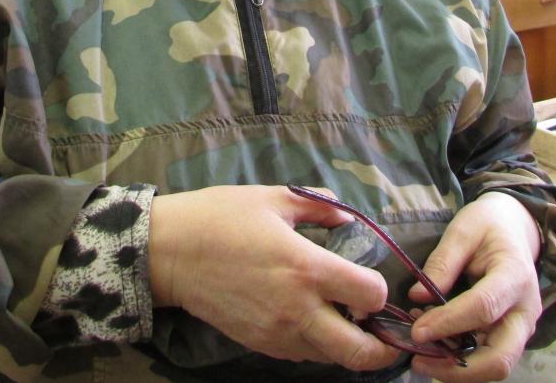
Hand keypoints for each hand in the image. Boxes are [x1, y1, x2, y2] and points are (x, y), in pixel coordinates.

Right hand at [148, 185, 400, 370]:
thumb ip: (319, 207)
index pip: (371, 296)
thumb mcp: (274, 198)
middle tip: (385, 331)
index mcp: (307, 268)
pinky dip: (317, 345)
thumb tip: (349, 219)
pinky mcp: (260, 344)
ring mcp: (278, 333)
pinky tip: (312, 320)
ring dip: (347, 345)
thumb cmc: (221, 217)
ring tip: (347, 322)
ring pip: (332, 359)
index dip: (380, 290)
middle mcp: (298, 309)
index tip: (371, 280)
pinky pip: (302, 355)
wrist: (170, 252)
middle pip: (360, 352)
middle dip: (382, 347)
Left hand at [407, 193, 541, 381]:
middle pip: (500, 357)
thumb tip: (418, 298)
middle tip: (419, 362)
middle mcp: (525, 310)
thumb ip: (442, 262)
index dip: (448, 323)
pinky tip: (436, 347)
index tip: (416, 331)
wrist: (515, 228)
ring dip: (458, 368)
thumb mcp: (463, 230)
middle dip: (458, 368)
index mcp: (515, 276)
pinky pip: (490, 357)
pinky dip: (462, 361)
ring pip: (496, 366)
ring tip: (422, 355)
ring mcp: (522, 327)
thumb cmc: (488, 225)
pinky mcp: (512, 335)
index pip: (483, 308)